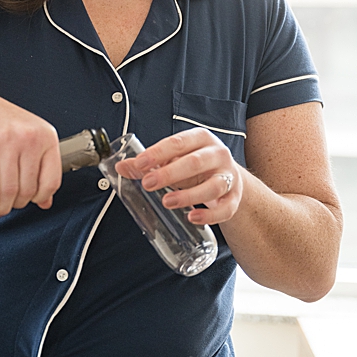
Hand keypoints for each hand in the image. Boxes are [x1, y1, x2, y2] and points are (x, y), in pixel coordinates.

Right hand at [0, 84, 60, 215]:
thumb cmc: (1, 121)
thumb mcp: (30, 138)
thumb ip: (41, 168)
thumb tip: (46, 201)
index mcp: (47, 137)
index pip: (52, 180)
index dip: (40, 198)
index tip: (32, 201)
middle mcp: (29, 137)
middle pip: (28, 189)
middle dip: (17, 203)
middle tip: (10, 204)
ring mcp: (6, 140)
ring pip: (8, 189)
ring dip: (2, 206)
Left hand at [116, 128, 242, 225]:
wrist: (228, 177)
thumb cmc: (196, 166)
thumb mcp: (175, 159)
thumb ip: (150, 163)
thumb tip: (121, 166)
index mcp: (201, 139)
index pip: (178, 143)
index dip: (158, 153)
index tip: (140, 164)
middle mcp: (218, 155)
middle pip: (195, 162)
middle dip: (170, 173)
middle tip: (148, 183)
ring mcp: (229, 176)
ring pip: (213, 186)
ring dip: (189, 195)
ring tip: (167, 202)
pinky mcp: (234, 198)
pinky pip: (225, 208)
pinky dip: (209, 215)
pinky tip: (192, 217)